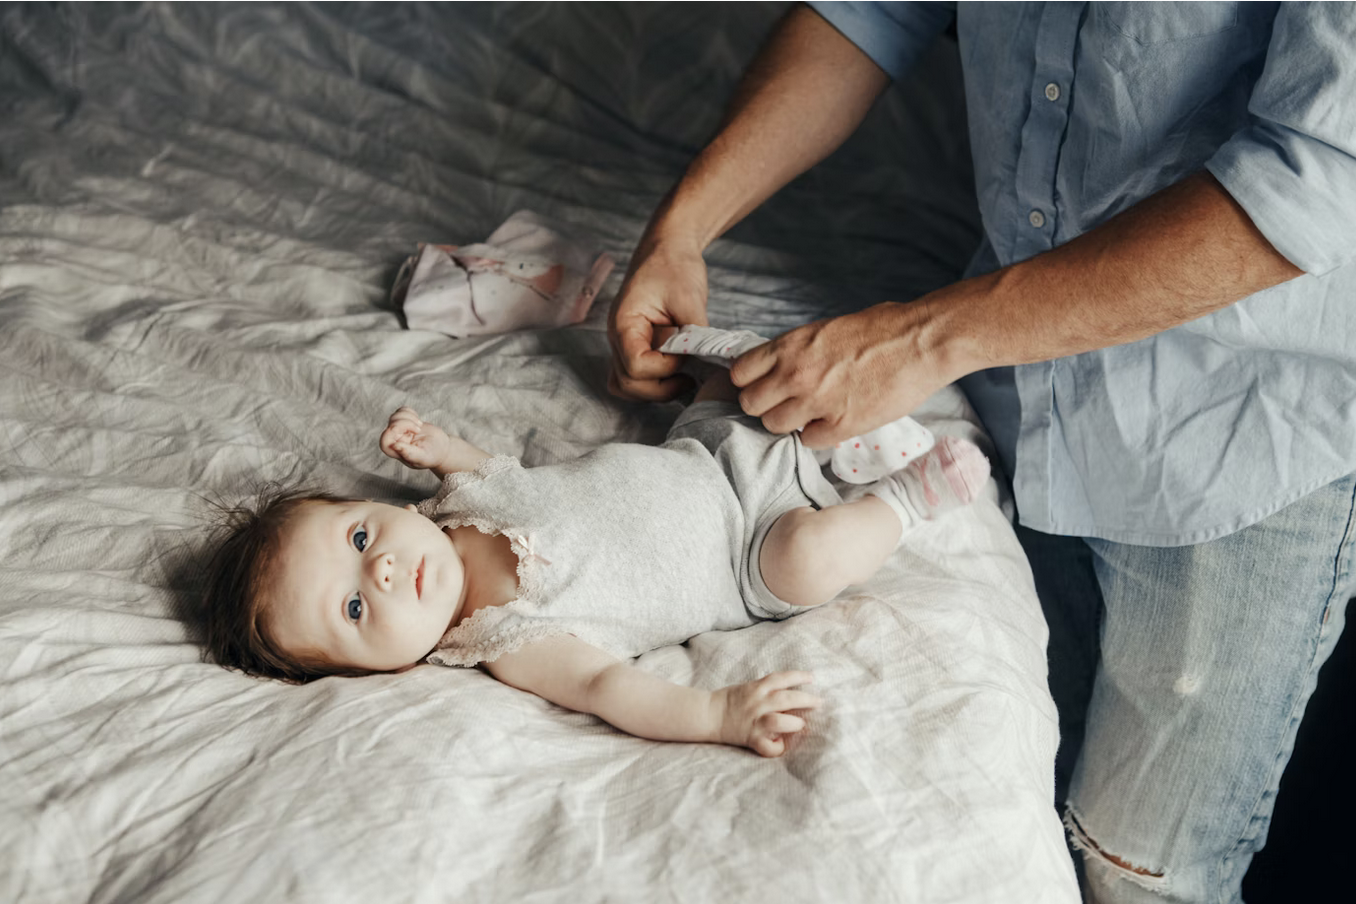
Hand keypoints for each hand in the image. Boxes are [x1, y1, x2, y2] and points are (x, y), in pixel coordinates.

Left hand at [379, 407, 452, 471]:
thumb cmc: (432, 456)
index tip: (411, 433)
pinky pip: (401, 411)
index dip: (394, 432)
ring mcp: (399, 430)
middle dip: (406, 423)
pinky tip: (418, 421)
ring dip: (409, 417)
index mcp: (396, 452)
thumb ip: (409, 454)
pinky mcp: (405, 421)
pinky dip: (410, 412)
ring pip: (395, 416)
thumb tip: (394, 446)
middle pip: (391, 425)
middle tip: (419, 429)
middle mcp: (395, 441)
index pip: (385, 441)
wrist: (441, 448)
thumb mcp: (423, 457)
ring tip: (420, 425)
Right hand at [607, 231, 709, 401]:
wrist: (667, 249)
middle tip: (690, 376)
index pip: (635, 365)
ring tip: (683, 379)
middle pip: (628, 383)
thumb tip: (704, 360)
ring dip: (654, 391)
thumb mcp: (688, 297)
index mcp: (624, 323)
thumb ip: (693, 333)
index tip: (685, 355)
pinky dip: (650, 385)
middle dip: (661, 387)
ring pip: (625, 386)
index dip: (664, 368)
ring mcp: (623, 345)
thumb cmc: (673, 265)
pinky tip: (674, 374)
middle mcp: (617, 338)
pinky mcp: (634, 347)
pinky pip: (632, 378)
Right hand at [713, 671, 821, 757]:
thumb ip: (767, 689)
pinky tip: (780, 745)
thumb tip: (790, 690)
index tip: (812, 678)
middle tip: (819, 702)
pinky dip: (776, 748)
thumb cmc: (730, 701)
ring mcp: (755, 721)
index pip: (782, 678)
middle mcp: (758, 703)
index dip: (799, 676)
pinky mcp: (751, 738)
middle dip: (807, 699)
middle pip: (788, 698)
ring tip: (801, 724)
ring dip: (794, 723)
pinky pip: (767, 746)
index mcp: (757, 688)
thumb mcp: (749, 688)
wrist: (708, 714)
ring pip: (780, 721)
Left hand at [730, 301, 963, 448]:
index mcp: (791, 346)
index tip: (762, 383)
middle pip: (750, 404)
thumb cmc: (882, 328)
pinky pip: (807, 441)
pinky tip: (830, 423)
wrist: (922, 342)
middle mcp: (796, 375)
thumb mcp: (827, 329)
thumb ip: (798, 351)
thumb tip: (781, 365)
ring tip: (808, 413)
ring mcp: (817, 402)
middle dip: (765, 404)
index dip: (749, 381)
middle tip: (784, 402)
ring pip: (774, 426)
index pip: (740, 373)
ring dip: (788, 422)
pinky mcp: (841, 425)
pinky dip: (816, 435)